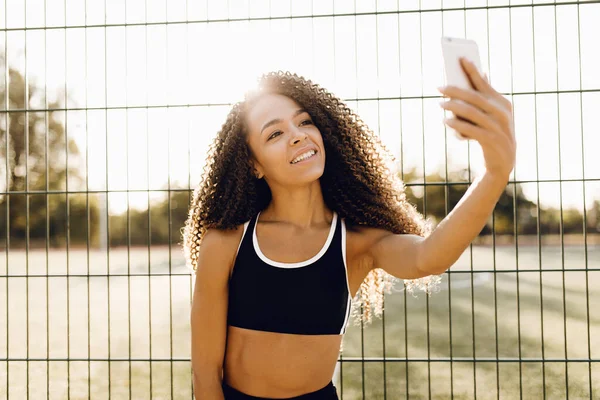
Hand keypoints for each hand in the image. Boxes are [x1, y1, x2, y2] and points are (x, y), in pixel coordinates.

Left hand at [438, 58, 515, 179]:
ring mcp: (498, 127)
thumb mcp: (493, 115)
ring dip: (454, 107)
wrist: (503, 163)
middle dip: (456, 90)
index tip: (460, 58)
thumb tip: (483, 73)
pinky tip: (446, 121)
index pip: (485, 84)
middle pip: (476, 97)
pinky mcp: (491, 141)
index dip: (473, 70)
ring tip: (440, 104)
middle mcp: (503, 113)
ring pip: (472, 113)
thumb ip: (486, 97)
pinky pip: (471, 130)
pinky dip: (457, 124)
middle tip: (440, 87)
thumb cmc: (493, 134)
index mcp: (503, 103)